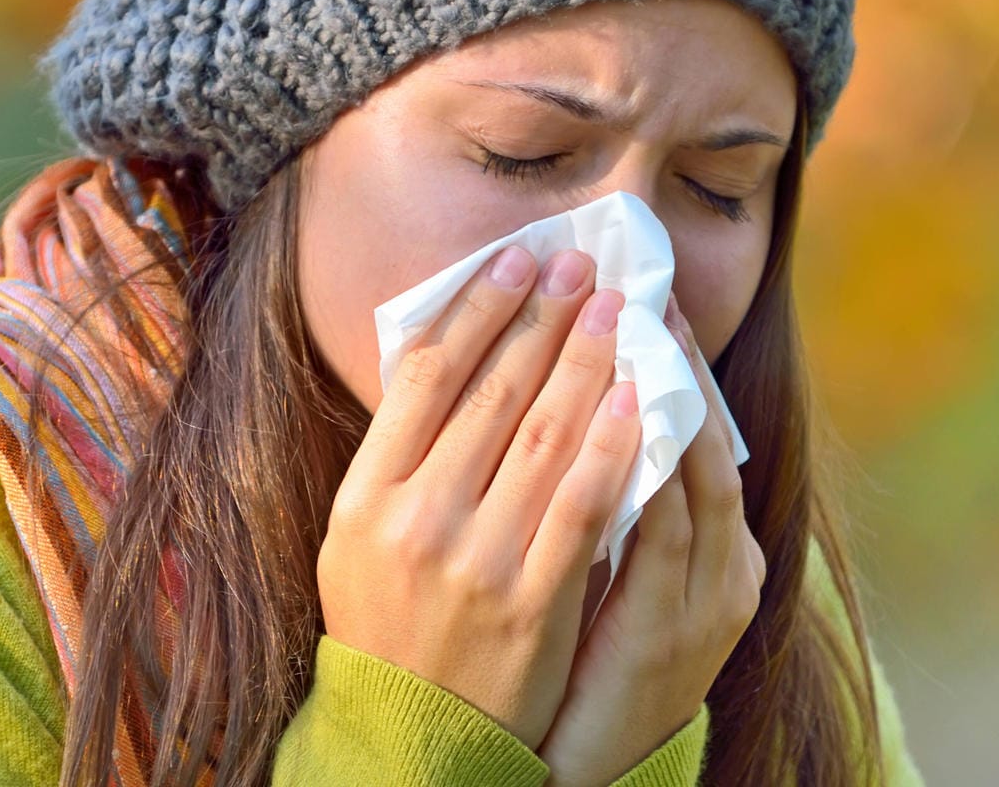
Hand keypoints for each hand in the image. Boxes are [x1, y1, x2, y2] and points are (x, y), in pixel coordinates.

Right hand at [318, 245, 642, 748]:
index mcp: (364, 498)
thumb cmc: (392, 628)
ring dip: (586, 362)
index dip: (478, 309)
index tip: (518, 260)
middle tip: (583, 265)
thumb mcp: (358, 542)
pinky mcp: (533, 601)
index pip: (426, 377)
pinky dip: (613, 445)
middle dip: (543, 317)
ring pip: (542, 435)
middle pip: (490, 392)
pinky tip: (640, 397)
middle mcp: (414, 520)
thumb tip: (449, 359)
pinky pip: (582, 504)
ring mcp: (474, 561)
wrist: (415, 740)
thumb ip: (398, 461)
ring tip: (617, 310)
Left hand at [536, 291, 766, 786]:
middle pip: (708, 439)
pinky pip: (661, 531)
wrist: (596, 765)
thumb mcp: (618, 573)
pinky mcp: (673, 631)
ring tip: (624, 326)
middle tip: (635, 286)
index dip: (677, 365)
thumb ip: (613, 502)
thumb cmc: (594, 662)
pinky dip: (646, 466)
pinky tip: (623, 416)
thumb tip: (582, 411)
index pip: (703, 435)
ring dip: (658, 396)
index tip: (646, 299)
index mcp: (721, 550)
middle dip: (669, 361)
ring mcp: (710, 599)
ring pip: (694, 474)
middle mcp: (729, 567)